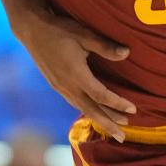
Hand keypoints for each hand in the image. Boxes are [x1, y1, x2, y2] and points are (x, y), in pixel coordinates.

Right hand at [14, 11, 136, 140]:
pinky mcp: (55, 85)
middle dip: (108, 124)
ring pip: (81, 108)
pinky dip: (86, 111)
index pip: (101, 96)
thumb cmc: (59, 30)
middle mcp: (67, 85)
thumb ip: (105, 47)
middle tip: (122, 136)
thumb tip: (127, 53)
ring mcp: (60, 87)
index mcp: (76, 74)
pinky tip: (92, 112)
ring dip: (98, 119)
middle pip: (91, 110)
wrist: (31, 29)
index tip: (133, 110)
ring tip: (113, 128)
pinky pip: (73, 103)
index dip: (118, 104)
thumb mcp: (84, 35)